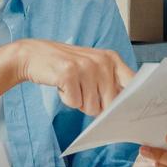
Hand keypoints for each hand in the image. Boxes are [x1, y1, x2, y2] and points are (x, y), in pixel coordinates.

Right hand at [14, 40, 134, 115]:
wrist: (33, 55)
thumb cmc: (66, 66)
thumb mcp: (93, 67)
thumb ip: (110, 82)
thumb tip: (124, 108)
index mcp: (111, 59)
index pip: (132, 83)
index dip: (131, 100)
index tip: (128, 111)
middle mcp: (101, 61)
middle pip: (109, 104)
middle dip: (95, 105)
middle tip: (82, 90)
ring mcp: (85, 66)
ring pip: (91, 107)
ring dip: (79, 101)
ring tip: (71, 84)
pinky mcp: (69, 73)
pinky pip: (74, 103)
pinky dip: (66, 99)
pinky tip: (62, 84)